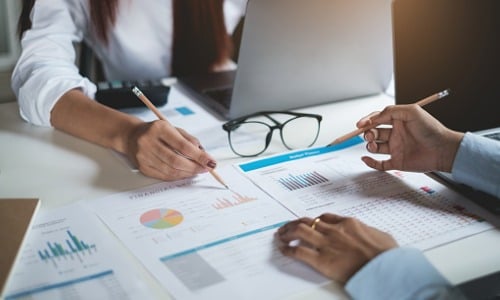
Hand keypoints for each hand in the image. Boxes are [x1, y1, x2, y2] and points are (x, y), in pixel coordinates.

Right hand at [127, 120, 216, 180]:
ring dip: (188, 173)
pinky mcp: (143, 167)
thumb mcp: (173, 128)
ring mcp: (144, 156)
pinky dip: (178, 176)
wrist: (131, 135)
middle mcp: (149, 142)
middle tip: (206, 168)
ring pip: (171, 170)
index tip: (210, 161)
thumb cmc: (155, 132)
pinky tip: (185, 173)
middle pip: (176, 160)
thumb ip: (189, 139)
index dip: (199, 156)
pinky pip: (164, 176)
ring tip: (197, 171)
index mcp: (159, 129)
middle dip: (195, 167)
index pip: (183, 146)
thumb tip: (203, 154)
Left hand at [276, 214, 396, 283]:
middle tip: (287, 226)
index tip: (309, 222)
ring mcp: (327, 244)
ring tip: (281, 235)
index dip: (314, 220)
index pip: (325, 217)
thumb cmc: (388, 255)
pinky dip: (288, 250)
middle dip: (295, 223)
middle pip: (308, 222)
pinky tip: (283, 249)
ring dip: (287, 233)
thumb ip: (370, 233)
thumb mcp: (381, 236)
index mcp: (349, 223)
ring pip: (300, 232)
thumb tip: (370, 234)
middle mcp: (334, 230)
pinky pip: (299, 252)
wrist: (386, 268)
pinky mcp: (322, 260)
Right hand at [357, 104, 463, 172]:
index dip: (367, 121)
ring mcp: (396, 149)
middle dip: (368, 133)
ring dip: (370, 145)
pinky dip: (370, 162)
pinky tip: (366, 158)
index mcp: (398, 122)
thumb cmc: (431, 129)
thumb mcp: (411, 111)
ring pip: (375, 147)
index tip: (360, 124)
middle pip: (374, 133)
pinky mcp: (397, 162)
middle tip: (369, 135)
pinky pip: (380, 164)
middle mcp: (396, 135)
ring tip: (374, 145)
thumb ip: (391, 111)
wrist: (443, 149)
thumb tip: (374, 117)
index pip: (377, 119)